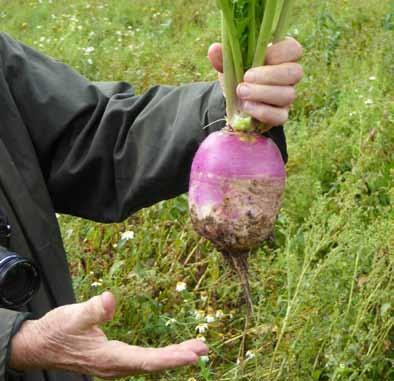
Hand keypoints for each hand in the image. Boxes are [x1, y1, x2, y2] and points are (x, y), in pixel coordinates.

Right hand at [10, 292, 207, 378]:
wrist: (39, 345)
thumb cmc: (56, 331)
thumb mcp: (72, 316)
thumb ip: (92, 309)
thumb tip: (109, 298)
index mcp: (108, 358)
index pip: (146, 361)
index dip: (170, 358)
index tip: (192, 356)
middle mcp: (114, 366)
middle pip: (152, 364)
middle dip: (179, 356)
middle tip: (204, 349)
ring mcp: (114, 365)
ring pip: (149, 364)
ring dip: (172, 356)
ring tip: (195, 349)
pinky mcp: (113, 360)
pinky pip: (142, 361)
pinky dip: (160, 356)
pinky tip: (169, 351)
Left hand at [208, 37, 302, 127]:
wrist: (235, 101)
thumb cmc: (238, 75)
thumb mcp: (229, 63)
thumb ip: (223, 56)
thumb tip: (214, 49)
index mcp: (281, 56)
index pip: (293, 49)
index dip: (279, 53)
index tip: (259, 57)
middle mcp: (289, 76)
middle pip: (295, 72)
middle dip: (269, 75)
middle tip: (246, 78)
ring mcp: (286, 97)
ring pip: (288, 95)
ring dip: (263, 94)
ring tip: (241, 92)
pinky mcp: (280, 115)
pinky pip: (280, 116)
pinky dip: (262, 112)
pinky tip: (247, 107)